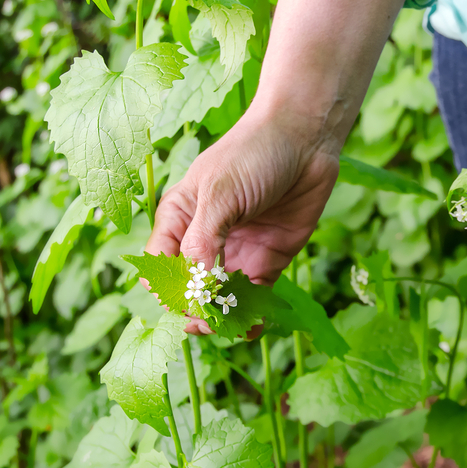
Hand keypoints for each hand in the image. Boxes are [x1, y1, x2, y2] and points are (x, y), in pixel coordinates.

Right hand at [145, 105, 339, 333]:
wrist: (306, 137)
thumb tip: (194, 286)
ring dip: (222, 318)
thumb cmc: (253, 152)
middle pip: (189, 288)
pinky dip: (251, 315)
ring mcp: (236, 251)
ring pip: (221, 298)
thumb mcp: (219, 194)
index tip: (185, 301)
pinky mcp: (268, 260)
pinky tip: (251, 328)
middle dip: (194, 309)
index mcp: (179, 218)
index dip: (168, 289)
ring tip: (228, 329)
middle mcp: (204, 239)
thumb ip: (203, 241)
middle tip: (206, 323)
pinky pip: (254, 297)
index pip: (160, 265)